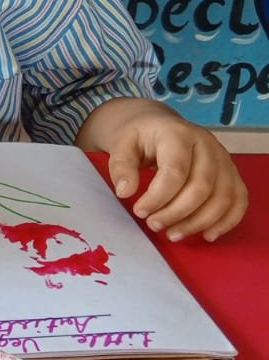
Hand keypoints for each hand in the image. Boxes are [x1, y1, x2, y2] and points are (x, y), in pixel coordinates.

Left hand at [90, 100, 246, 241]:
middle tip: (154, 225)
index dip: (158, 197)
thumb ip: (121, 166)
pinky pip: (238, 199)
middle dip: (177, 213)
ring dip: (199, 222)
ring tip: (173, 234)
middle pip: (202, 186)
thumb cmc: (139, 137)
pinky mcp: (231, 172)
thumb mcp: (120, 145)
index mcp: (178, 133)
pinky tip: (207, 235)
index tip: (140, 212)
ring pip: (223, 196)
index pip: (175, 170)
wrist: (157, 125)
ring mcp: (223, 158)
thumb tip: (124, 192)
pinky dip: (226, 221)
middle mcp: (207, 144)